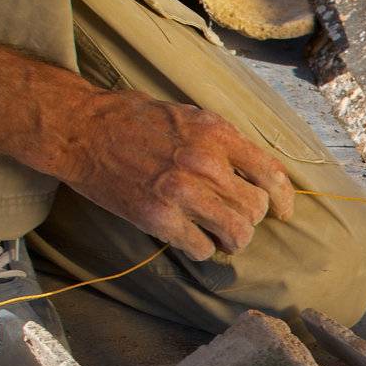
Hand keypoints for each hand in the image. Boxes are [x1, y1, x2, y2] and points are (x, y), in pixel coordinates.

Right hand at [55, 90, 292, 259]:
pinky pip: (201, 248)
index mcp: (217, 134)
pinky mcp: (158, 217)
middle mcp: (205, 163)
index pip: (270, 174)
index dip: (284, 200)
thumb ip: (222, 143)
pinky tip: (192, 238)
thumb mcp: (189, 116)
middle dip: (250, 220)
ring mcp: (182, 192)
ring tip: (220, 235)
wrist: (81, 129)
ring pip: (236, 234)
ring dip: (232, 240)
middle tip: (235, 220)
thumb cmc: (133, 120)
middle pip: (255, 209)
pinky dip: (202, 248)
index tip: (284, 212)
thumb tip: (253, 172)